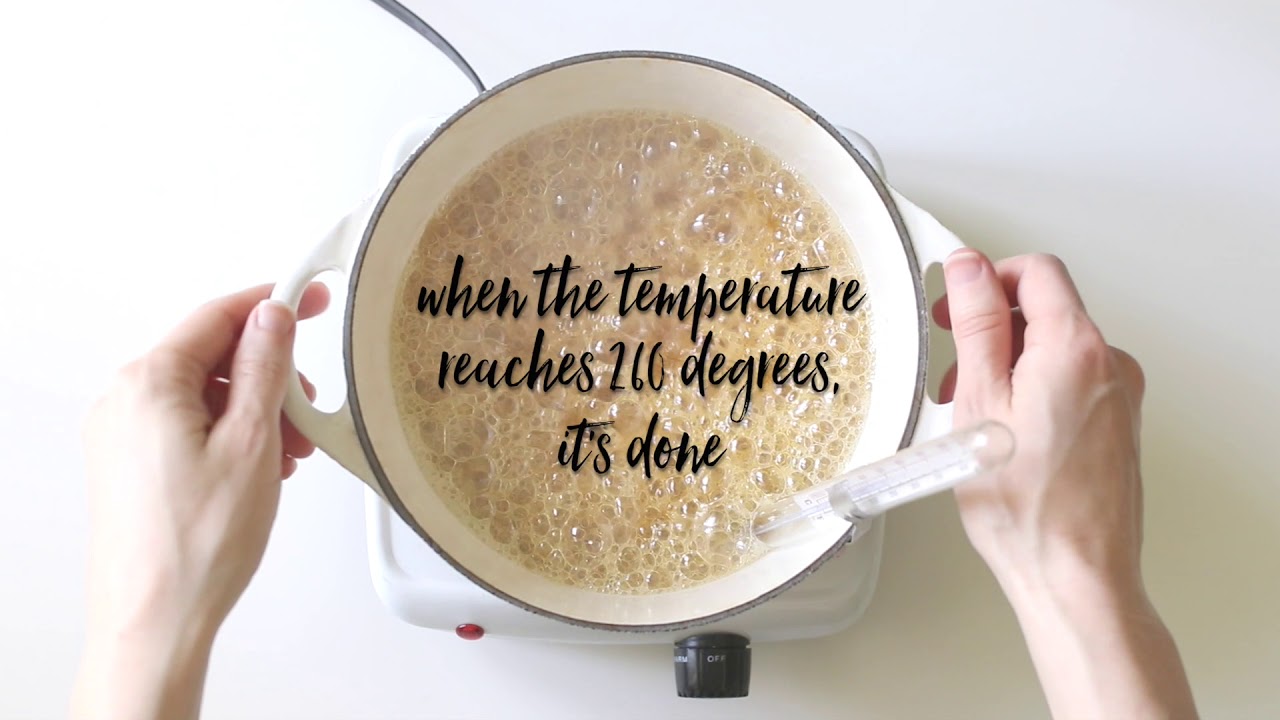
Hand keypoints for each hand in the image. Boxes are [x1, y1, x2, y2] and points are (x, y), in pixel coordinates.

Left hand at [72, 282, 328, 719]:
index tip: (314, 297)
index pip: (218, 316)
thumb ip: (264, 367)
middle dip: (269, 375)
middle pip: (211, 356)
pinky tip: (261, 467)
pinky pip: (188, 425)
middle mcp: (124, 400)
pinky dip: (230, 434)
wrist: (155, 619)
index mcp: (149, 382)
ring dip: (254, 410)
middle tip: (310, 406)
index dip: (272, 301)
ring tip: (289, 452)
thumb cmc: (198, 543)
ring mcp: (122, 435)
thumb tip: (272, 316)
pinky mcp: (130, 465)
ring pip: (203, 394)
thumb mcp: (252, 440)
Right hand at [935, 250, 1195, 718]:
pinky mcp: (1117, 424)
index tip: (954, 305)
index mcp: (1076, 348)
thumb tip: (969, 269)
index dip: (987, 279)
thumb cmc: (1025, 505)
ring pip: (1054, 349)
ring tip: (970, 409)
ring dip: (1007, 363)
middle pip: (1045, 310)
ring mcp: (1119, 395)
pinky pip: (1070, 382)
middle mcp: (1109, 364)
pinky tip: (1000, 430)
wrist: (1074, 573)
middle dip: (991, 328)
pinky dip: (1031, 389)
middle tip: (951, 363)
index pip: (1036, 272)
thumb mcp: (980, 402)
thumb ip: (978, 326)